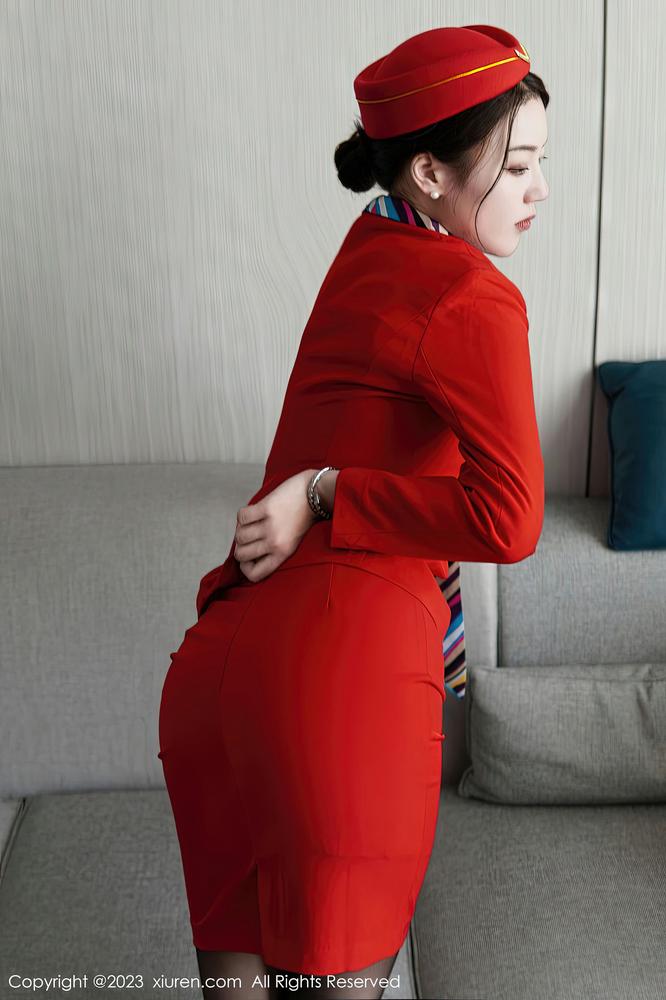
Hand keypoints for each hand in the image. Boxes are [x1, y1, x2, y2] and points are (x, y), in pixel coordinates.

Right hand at [233, 468, 320, 582]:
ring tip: (250, 524)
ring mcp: (270, 525)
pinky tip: (252, 512)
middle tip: (247, 538)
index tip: (247, 558)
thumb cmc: (303, 517)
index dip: (245, 568)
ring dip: (240, 530)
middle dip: (240, 547)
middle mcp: (275, 543)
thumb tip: (245, 553)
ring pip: (239, 536)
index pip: (254, 575)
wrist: (315, 494)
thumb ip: (273, 550)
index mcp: (283, 554)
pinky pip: (241, 517)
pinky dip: (243, 515)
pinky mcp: (266, 508)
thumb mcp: (292, 542)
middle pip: (241, 555)